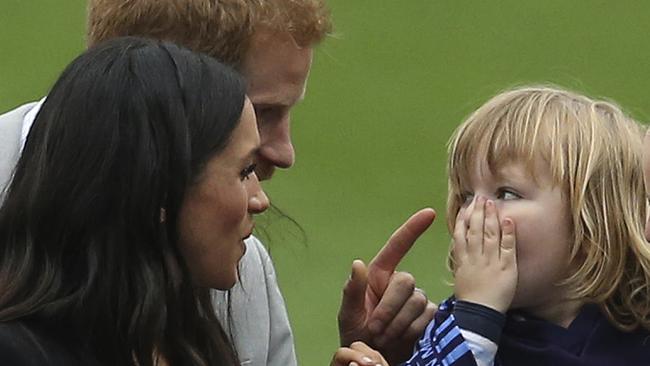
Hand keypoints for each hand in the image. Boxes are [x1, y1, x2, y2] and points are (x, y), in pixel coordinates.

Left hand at [338, 208, 436, 363]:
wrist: (372, 356)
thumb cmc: (356, 333)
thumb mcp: (348, 313)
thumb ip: (353, 290)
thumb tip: (358, 264)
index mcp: (379, 275)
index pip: (397, 247)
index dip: (412, 229)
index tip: (429, 213)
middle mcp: (399, 283)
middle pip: (406, 282)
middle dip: (389, 308)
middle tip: (375, 329)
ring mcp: (416, 298)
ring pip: (417, 302)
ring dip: (398, 323)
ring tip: (384, 336)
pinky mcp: (428, 315)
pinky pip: (426, 316)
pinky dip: (410, 330)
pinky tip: (400, 338)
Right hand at [453, 197, 516, 312]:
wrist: (479, 314)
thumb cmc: (469, 298)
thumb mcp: (459, 276)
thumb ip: (461, 259)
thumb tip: (460, 245)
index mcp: (462, 259)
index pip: (461, 234)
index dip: (463, 219)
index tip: (466, 207)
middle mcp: (475, 257)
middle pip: (475, 230)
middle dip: (477, 212)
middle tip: (480, 198)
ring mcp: (490, 261)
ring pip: (490, 234)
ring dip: (491, 217)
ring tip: (492, 202)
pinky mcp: (506, 267)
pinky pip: (507, 247)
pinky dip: (508, 233)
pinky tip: (509, 220)